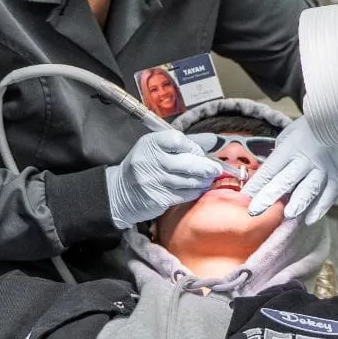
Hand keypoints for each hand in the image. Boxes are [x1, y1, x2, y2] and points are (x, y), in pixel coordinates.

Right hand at [106, 129, 225, 228]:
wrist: (122, 191)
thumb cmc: (144, 166)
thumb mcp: (156, 148)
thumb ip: (183, 144)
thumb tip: (212, 142)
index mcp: (150, 144)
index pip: (177, 140)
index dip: (192, 146)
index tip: (199, 152)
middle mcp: (149, 161)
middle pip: (186, 163)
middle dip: (206, 167)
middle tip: (216, 169)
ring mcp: (153, 181)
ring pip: (188, 181)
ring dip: (203, 181)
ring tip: (209, 179)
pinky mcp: (158, 198)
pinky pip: (183, 195)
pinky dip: (194, 192)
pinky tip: (198, 189)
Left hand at [243, 118, 337, 224]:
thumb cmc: (308, 132)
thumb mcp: (286, 138)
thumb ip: (277, 160)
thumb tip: (263, 182)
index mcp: (290, 149)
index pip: (270, 170)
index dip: (256, 185)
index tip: (245, 198)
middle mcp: (306, 160)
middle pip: (285, 180)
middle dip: (269, 196)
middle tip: (255, 210)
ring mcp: (322, 170)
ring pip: (308, 190)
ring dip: (298, 204)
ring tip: (287, 216)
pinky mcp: (337, 179)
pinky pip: (328, 196)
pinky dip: (319, 209)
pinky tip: (309, 220)